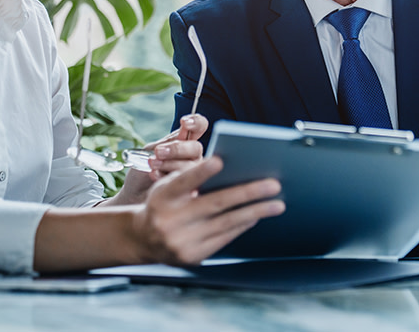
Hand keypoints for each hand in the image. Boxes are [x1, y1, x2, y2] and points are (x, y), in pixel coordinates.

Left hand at [112, 114, 208, 204]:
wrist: (132, 193)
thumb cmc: (143, 169)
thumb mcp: (151, 150)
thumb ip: (168, 142)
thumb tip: (184, 131)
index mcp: (185, 141)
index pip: (199, 127)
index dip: (196, 122)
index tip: (184, 122)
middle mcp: (193, 156)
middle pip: (196, 147)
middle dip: (177, 149)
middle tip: (158, 152)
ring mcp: (194, 173)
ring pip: (192, 165)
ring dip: (170, 164)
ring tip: (152, 165)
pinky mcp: (191, 189)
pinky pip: (188, 181)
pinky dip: (168, 177)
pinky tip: (155, 176)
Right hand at [129, 156, 284, 265]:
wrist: (142, 239)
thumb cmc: (162, 204)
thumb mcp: (166, 187)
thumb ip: (190, 178)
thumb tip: (230, 168)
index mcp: (162, 198)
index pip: (182, 182)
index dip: (201, 172)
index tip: (220, 160)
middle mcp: (169, 221)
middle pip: (214, 204)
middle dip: (247, 193)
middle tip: (273, 184)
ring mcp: (181, 241)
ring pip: (225, 224)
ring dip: (254, 212)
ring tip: (276, 204)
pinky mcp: (192, 256)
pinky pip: (223, 239)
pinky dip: (241, 226)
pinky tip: (255, 216)